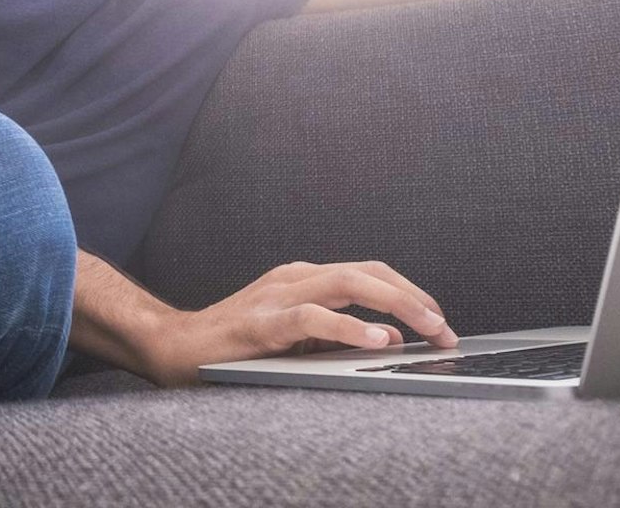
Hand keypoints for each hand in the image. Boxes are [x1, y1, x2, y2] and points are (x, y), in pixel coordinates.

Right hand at [137, 260, 459, 385]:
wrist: (174, 348)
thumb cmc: (234, 346)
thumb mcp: (297, 339)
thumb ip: (338, 334)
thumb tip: (389, 337)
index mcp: (304, 279)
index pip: (369, 273)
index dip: (410, 292)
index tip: (439, 321)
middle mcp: (294, 278)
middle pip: (367, 271)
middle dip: (415, 296)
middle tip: (445, 328)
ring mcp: (277, 295)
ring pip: (348, 282)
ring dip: (397, 303)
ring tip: (427, 328)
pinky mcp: (261, 322)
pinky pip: (312, 317)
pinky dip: (349, 325)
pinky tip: (376, 339)